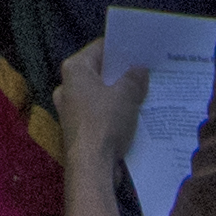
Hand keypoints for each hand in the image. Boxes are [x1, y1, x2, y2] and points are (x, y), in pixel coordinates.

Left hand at [46, 43, 143, 215]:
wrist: (92, 166)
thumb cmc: (105, 122)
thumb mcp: (127, 95)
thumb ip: (134, 78)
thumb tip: (139, 70)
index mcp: (75, 70)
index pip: (100, 48)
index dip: (122, 48)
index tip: (142, 50)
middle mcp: (68, 87)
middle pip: (100, 72)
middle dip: (122, 73)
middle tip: (147, 70)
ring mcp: (71, 110)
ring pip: (100, 94)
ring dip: (120, 95)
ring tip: (146, 91)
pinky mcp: (79, 129)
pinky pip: (100, 113)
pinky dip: (114, 113)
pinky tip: (136, 114)